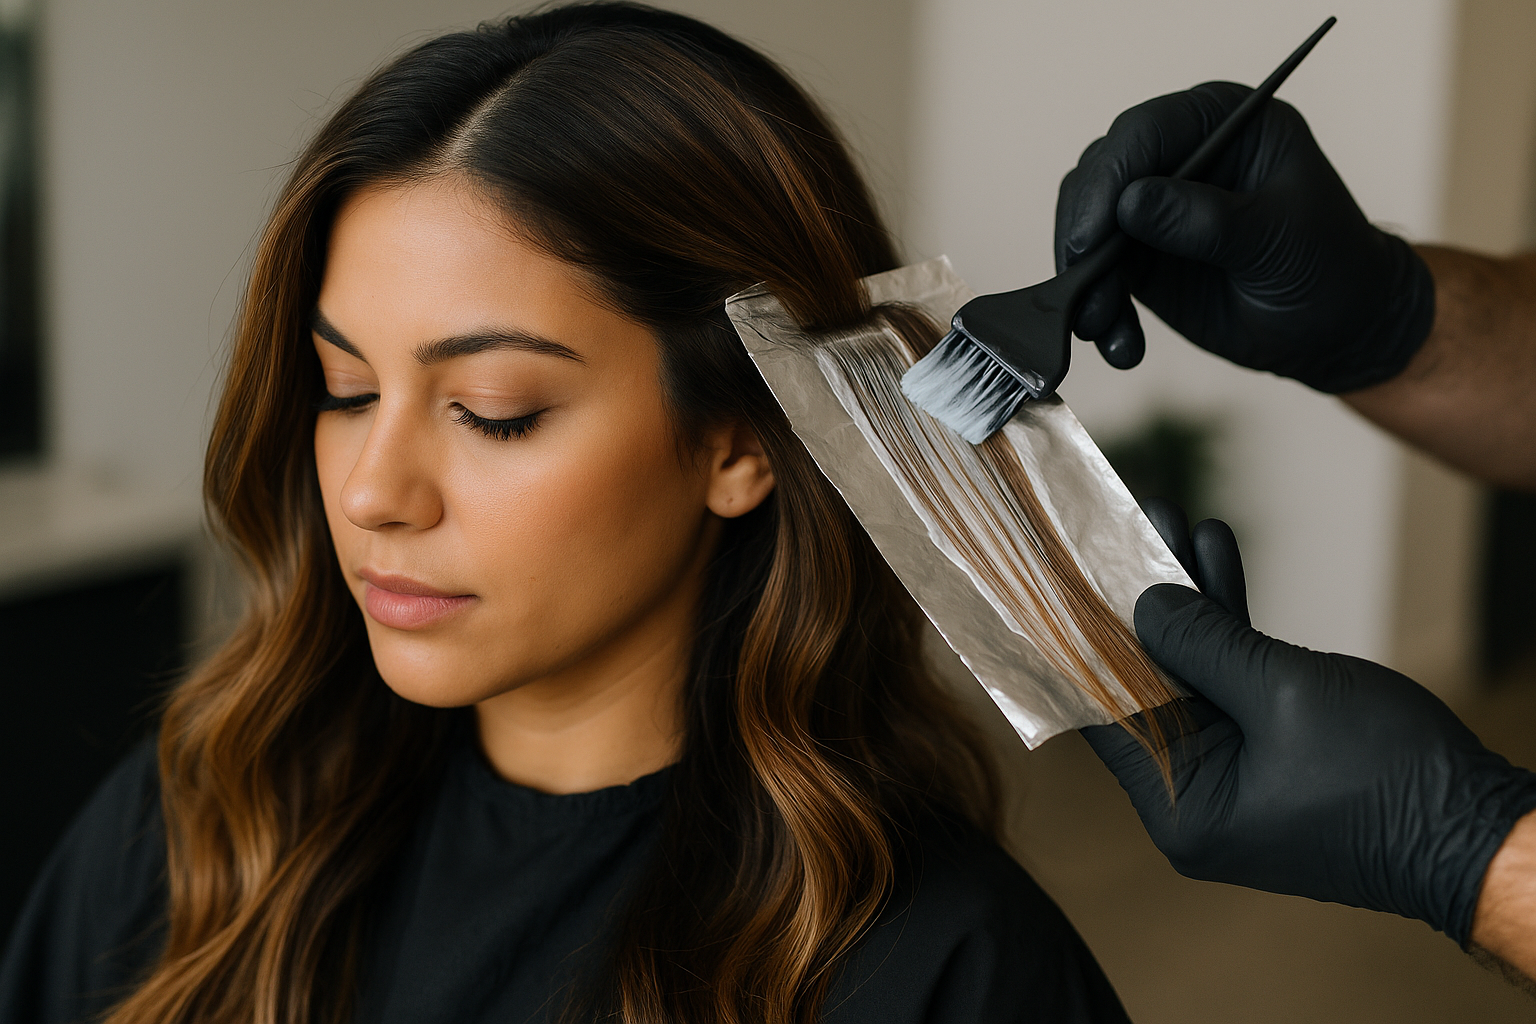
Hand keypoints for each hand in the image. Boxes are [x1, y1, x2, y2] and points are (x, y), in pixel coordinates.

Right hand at [1054, 82, 1434, 391]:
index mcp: (1224, 122)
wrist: (1336, 328)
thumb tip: (1131, 203)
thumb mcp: (1278, 240)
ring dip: (1084, 280)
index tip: (1091, 237)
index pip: (1147, 131)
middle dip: (1083, 235)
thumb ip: (1208, 220)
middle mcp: (1180, 152)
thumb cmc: (1328, 266)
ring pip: (1083, 224)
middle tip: (1084, 292)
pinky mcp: (1138, 254)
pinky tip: (1120, 346)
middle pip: (1099, 174)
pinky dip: (1097, 308)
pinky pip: (1093, 274)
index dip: (1110, 178)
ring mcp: (1152, 204)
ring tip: (1101, 328)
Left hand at [1082, 499, 1535, 944]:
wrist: (1482, 826)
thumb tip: (1143, 604)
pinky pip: (1232, 676)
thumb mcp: (1283, 693)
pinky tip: (1211, 551)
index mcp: (1179, 806)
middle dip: (1138, 599)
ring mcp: (1232, 772)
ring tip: (1165, 517)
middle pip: (1143, 682)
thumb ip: (1203, 643)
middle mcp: (1194, 796)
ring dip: (1185, 596)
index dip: (1080, 637)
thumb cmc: (1388, 777)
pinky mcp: (1269, 748)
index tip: (1058, 576)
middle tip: (1119, 526)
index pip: (1104, 712)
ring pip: (1189, 668)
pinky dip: (1226, 620)